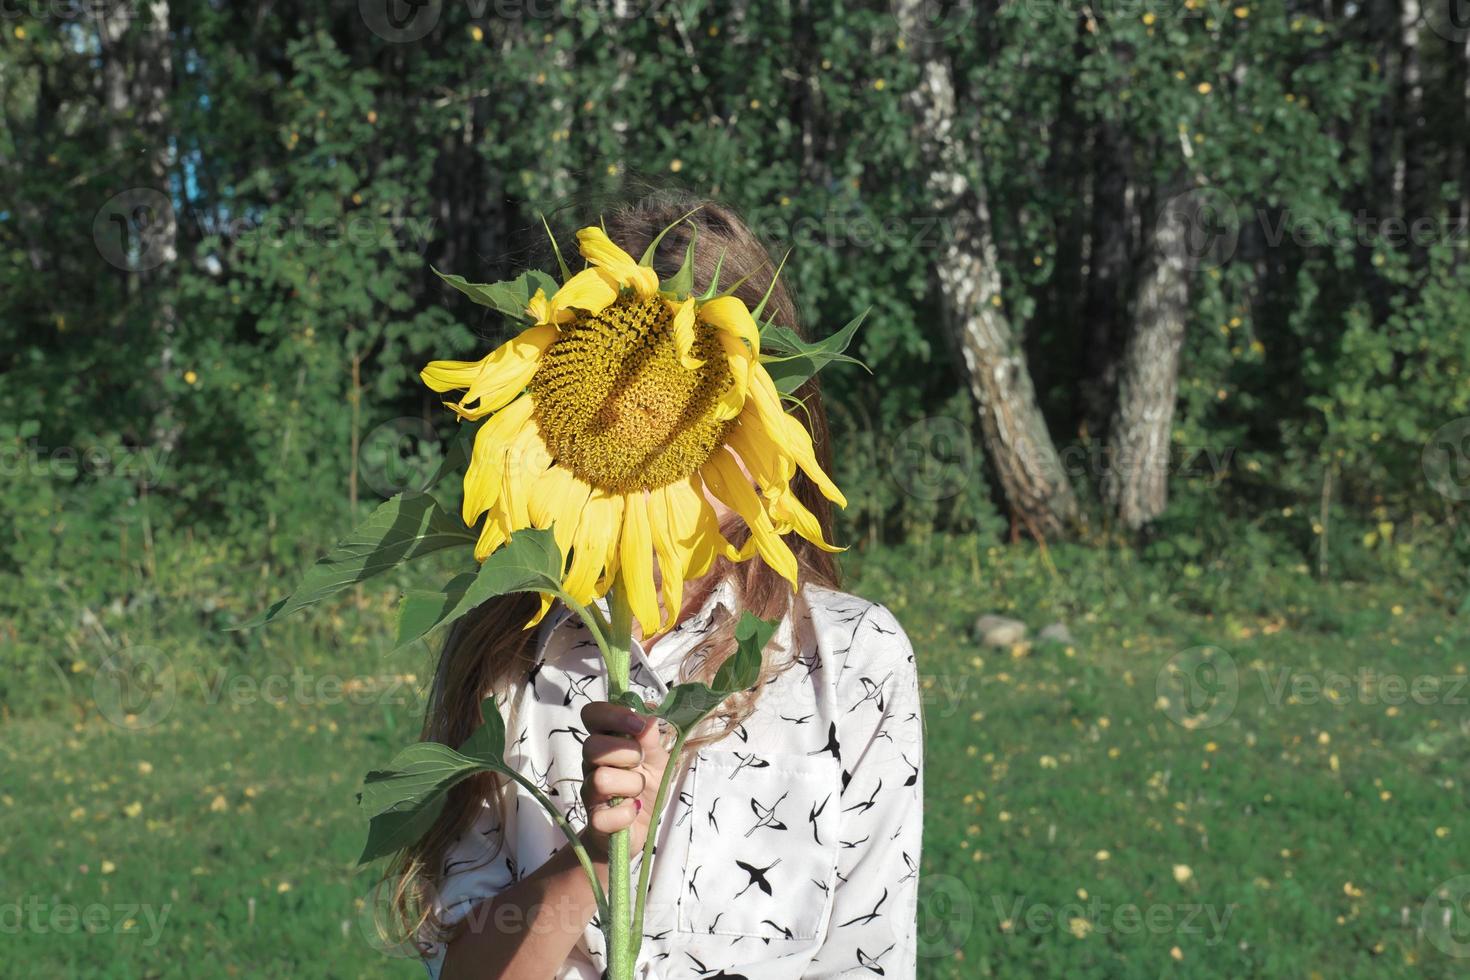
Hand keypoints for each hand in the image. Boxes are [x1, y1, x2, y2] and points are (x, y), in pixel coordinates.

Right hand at [578, 700, 671, 858]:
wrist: (642, 827)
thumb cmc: (648, 786)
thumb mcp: (658, 759)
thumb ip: (652, 740)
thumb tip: (649, 717)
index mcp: (606, 741)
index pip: (592, 714)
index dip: (612, 715)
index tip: (637, 725)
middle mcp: (592, 764)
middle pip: (592, 746)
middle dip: (626, 752)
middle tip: (640, 763)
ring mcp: (590, 792)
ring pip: (600, 779)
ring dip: (631, 785)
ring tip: (638, 791)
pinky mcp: (595, 821)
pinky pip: (605, 815)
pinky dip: (628, 813)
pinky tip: (634, 810)